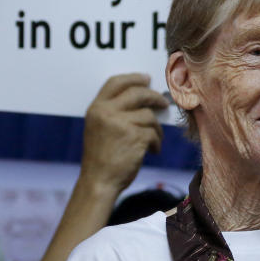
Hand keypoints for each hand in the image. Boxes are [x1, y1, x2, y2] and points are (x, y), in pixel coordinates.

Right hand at [81, 74, 168, 194]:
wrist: (99, 182)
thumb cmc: (101, 158)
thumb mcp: (99, 128)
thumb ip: (114, 112)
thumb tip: (145, 98)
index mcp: (96, 108)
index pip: (116, 82)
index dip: (133, 78)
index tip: (147, 79)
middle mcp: (106, 112)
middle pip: (138, 93)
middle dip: (154, 97)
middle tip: (163, 104)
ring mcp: (121, 123)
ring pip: (149, 115)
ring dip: (156, 128)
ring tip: (153, 141)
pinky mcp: (135, 136)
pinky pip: (153, 133)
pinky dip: (156, 142)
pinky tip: (152, 151)